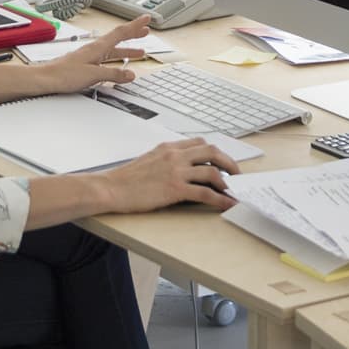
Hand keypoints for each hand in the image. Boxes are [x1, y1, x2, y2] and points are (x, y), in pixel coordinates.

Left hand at [38, 15, 149, 93]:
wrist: (45, 79)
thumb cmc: (63, 74)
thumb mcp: (93, 74)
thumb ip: (113, 74)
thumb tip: (130, 74)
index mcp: (97, 47)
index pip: (120, 32)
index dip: (134, 25)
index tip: (146, 18)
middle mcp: (94, 49)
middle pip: (118, 38)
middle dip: (133, 34)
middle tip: (146, 30)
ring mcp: (90, 56)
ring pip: (113, 50)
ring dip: (127, 49)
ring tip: (139, 51)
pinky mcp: (85, 65)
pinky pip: (106, 59)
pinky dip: (116, 60)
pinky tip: (119, 67)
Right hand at [98, 138, 239, 211]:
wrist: (111, 188)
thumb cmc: (126, 179)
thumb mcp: (148, 161)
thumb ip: (166, 160)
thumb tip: (183, 170)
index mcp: (167, 147)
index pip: (199, 143)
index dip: (215, 152)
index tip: (222, 162)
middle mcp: (174, 155)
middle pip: (211, 152)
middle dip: (229, 163)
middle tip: (237, 175)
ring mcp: (175, 171)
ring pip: (213, 172)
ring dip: (228, 183)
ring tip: (234, 192)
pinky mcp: (175, 189)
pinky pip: (206, 193)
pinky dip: (221, 199)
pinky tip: (227, 205)